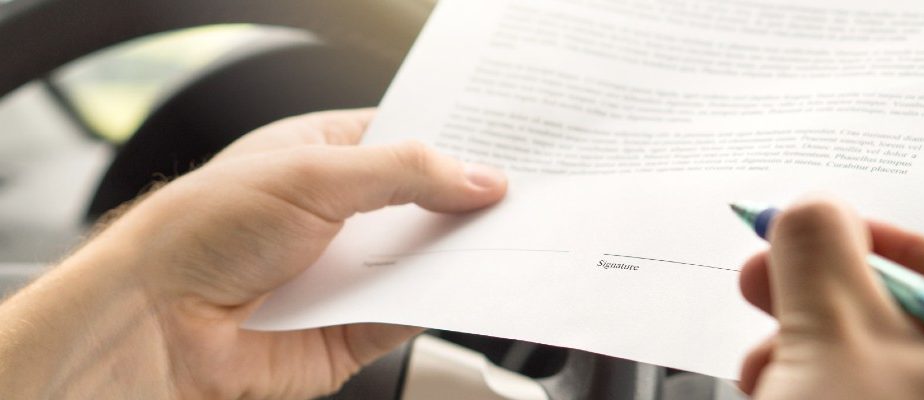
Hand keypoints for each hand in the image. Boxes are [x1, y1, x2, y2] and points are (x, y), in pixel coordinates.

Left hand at [0, 109, 507, 398]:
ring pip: (427, 258)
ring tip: (515, 234)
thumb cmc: (202, 231)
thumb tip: (477, 178)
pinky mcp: (355, 327)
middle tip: (521, 192)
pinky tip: (474, 283)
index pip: (408, 142)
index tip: (507, 146)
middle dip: (468, 201)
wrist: (156, 323)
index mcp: (325, 157)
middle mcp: (341, 215)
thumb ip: (404, 174)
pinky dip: (445, 300)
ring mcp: (349, 271)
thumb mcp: (314, 174)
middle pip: (425, 203)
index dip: (456, 142)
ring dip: (464, 251)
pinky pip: (414, 310)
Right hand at [737, 199, 923, 398]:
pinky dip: (810, 383)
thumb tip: (811, 210)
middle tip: (766, 278)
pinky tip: (772, 388)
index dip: (893, 243)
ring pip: (873, 361)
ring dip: (803, 344)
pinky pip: (856, 395)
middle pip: (910, 315)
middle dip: (823, 296)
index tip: (827, 236)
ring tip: (764, 360)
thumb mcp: (835, 333)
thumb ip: (821, 252)